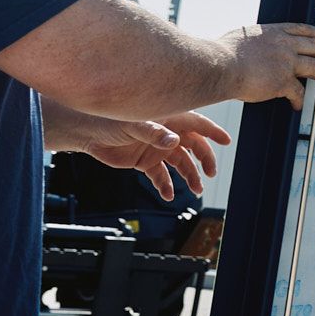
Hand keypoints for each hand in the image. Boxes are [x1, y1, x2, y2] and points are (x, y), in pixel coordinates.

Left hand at [77, 111, 229, 201]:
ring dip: (189, 176)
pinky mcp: (145, 162)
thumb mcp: (133, 126)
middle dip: (204, 159)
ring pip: (180, 163)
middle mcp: (166, 134)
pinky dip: (165, 186)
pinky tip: (167, 195)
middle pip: (193, 146)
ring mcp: (156, 149)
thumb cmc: (110, 120)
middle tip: (210, 173)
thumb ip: (154, 133)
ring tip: (196, 190)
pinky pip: (160, 176)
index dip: (212, 132)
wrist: (88, 133)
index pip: (196, 124)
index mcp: (168, 120)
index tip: (226, 140)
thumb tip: (174, 142)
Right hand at [218, 23, 314, 110]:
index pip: (304, 30)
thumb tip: (254, 44)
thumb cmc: (225, 52)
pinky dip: (300, 100)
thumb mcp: (244, 35)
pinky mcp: (283, 82)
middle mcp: (285, 44)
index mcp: (275, 32)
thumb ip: (256, 39)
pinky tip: (298, 104)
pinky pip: (299, 92)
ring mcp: (286, 63)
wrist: (221, 65)